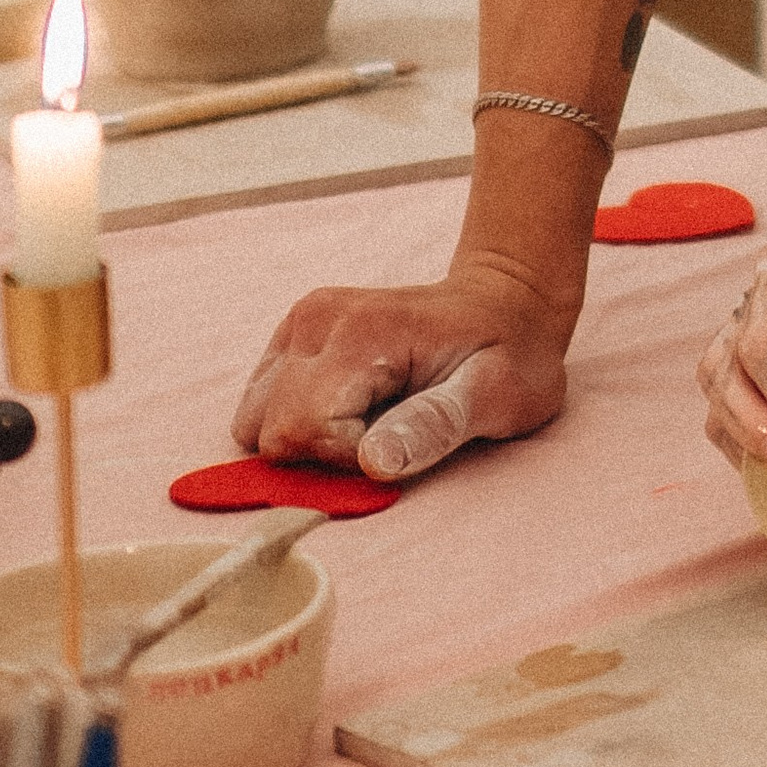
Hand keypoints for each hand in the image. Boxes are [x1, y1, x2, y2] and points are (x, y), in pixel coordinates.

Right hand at [233, 271, 573, 482]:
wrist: (505, 304)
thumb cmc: (509, 356)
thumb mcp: (496, 395)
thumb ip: (434, 425)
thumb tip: (374, 461)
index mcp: (361, 332)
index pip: (303, 429)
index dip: (346, 460)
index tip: (401, 442)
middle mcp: (318, 319)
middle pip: (273, 428)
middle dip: (324, 453)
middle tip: (390, 432)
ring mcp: (302, 323)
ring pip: (257, 420)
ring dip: (307, 439)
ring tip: (372, 419)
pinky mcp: (294, 334)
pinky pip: (262, 403)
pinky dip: (298, 422)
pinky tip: (351, 409)